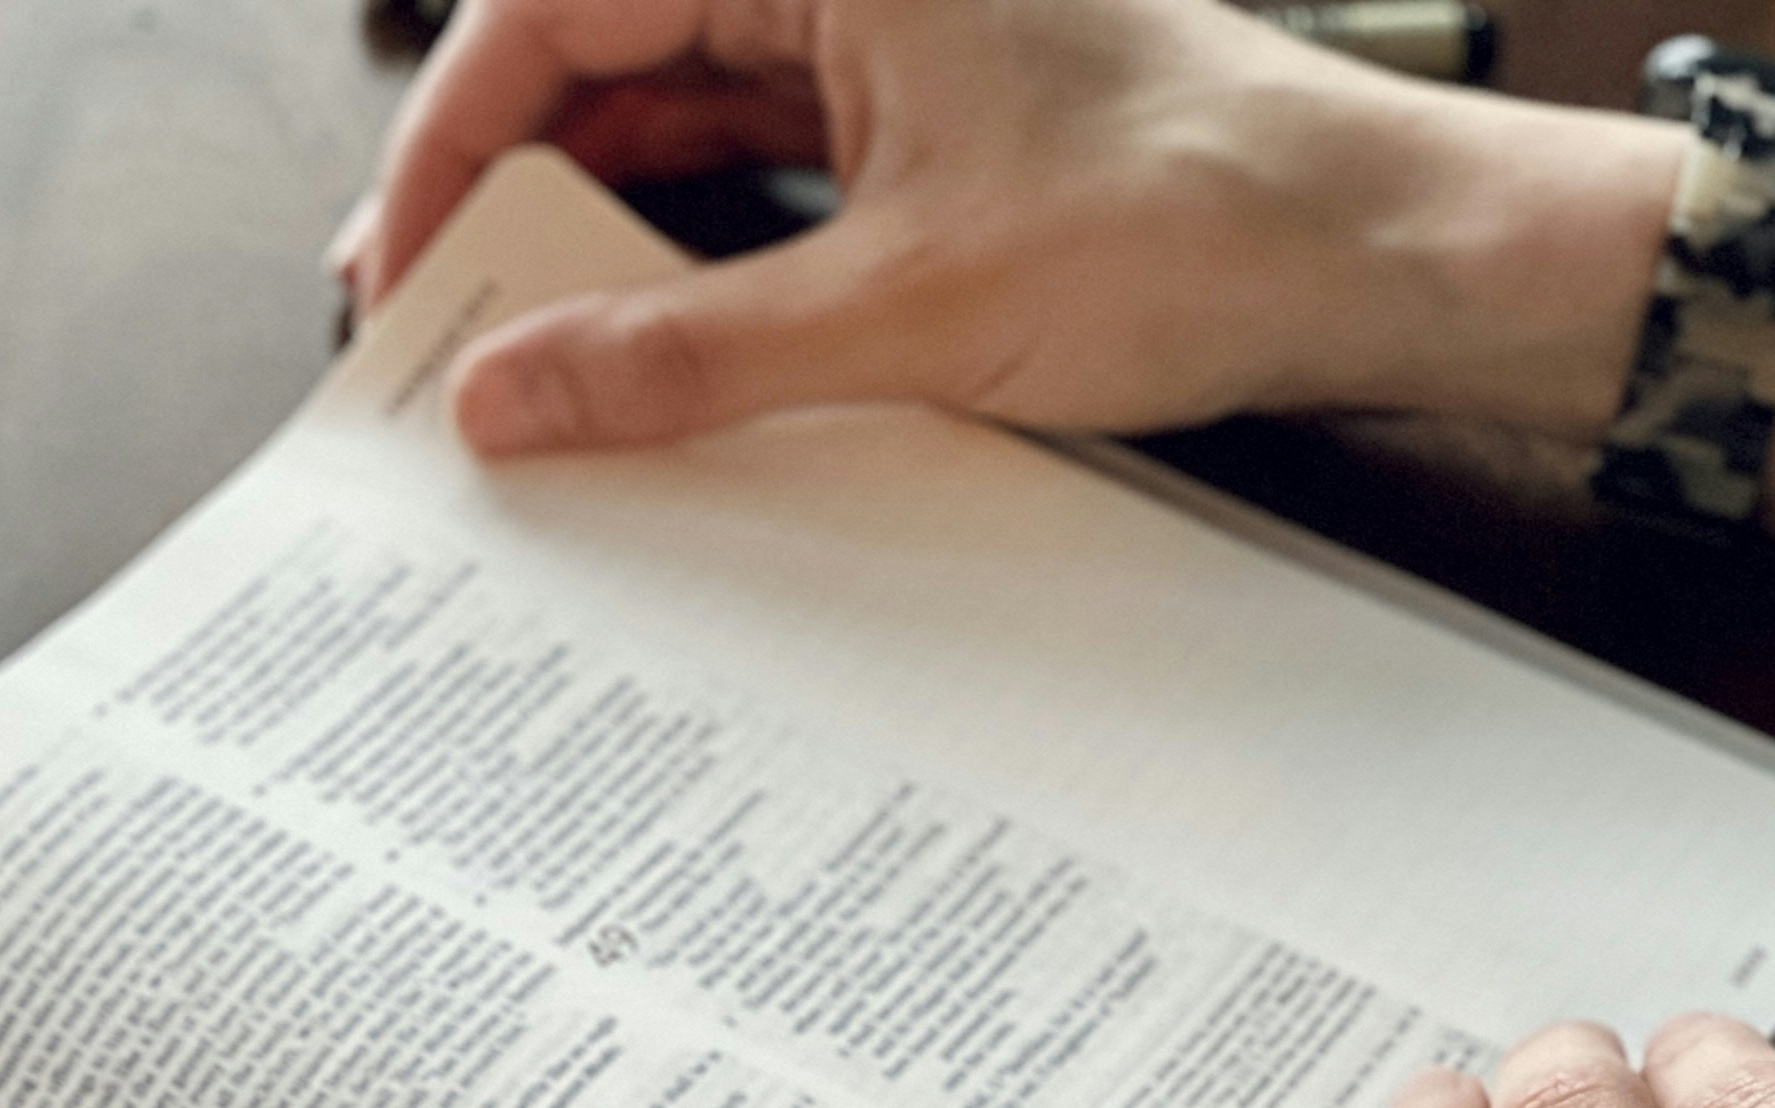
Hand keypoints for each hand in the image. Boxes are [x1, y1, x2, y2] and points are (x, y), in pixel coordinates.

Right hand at [343, 0, 1679, 456]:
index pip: (559, 9)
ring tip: (510, 367)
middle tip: (426, 340)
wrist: (1382, 259)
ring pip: (669, 123)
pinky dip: (681, 260)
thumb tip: (504, 401)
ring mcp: (881, 42)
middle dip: (502, 196)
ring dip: (587, 239)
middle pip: (600, 59)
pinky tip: (629, 356)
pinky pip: (750, 177)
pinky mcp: (919, 125)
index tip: (392, 274)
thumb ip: (683, 353)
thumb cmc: (1198, 223)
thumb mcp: (906, 309)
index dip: (451, 145)